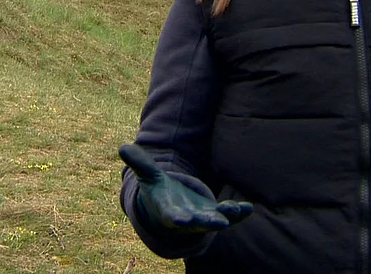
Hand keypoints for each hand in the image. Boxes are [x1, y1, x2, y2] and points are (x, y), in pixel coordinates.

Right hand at [119, 143, 252, 233]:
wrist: (172, 208)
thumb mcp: (149, 177)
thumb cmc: (159, 192)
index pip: (172, 217)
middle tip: (219, 222)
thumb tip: (122, 147)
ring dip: (226, 217)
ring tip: (235, 209)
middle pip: (198, 223)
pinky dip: (239, 214)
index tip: (180, 220)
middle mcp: (187, 220)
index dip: (177, 218)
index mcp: (169, 212)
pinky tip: (249, 207)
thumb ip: (139, 163)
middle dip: (208, 222)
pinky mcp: (216, 215)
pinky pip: (229, 217)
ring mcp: (203, 220)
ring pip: (216, 221)